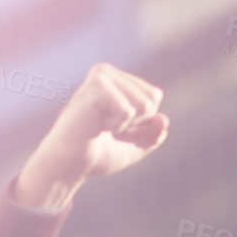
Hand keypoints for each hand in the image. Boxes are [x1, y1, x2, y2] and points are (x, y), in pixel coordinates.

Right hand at [14, 63, 168, 209]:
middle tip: (108, 128)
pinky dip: (117, 125)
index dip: (143, 121)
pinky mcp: (95, 87)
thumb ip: (155, 133)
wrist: (72, 165)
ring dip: (126, 125)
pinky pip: (128, 110)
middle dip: (137, 123)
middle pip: (152, 99)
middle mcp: (106, 71)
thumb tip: (163, 119)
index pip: (154, 96)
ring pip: (143, 104)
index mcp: (115, 79)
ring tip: (101, 126)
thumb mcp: (137, 145)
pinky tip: (97, 125)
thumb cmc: (99, 153)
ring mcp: (100, 76)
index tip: (116, 127)